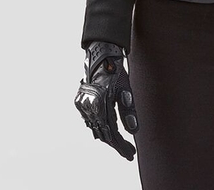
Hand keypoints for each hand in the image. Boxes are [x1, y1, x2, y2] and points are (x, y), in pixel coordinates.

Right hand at [73, 40, 138, 160]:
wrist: (100, 57)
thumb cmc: (116, 73)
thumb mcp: (126, 90)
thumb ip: (129, 111)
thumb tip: (134, 131)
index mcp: (101, 105)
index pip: (112, 134)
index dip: (121, 146)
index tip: (130, 155)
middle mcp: (89, 108)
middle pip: (103, 134)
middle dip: (116, 144)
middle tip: (127, 151)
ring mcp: (83, 106)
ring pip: (95, 129)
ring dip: (107, 137)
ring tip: (119, 144)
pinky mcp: (79, 103)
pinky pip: (89, 121)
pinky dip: (98, 128)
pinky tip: (105, 131)